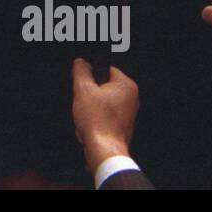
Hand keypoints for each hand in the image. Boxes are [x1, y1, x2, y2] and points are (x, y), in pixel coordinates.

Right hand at [71, 58, 138, 172]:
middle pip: (102, 87)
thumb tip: (81, 62)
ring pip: (101, 103)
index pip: (105, 68)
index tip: (84, 85)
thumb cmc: (98, 122)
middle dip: (89, 96)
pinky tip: (90, 126)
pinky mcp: (122, 124)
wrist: (104, 149)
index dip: (90, 77)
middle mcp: (131, 98)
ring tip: (88, 116)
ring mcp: (128, 112)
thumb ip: (81, 71)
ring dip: (90, 109)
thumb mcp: (83, 89)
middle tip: (85, 103)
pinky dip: (95, 120)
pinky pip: (104, 116)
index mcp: (126, 85)